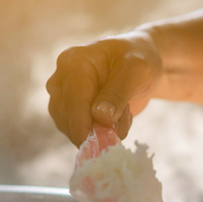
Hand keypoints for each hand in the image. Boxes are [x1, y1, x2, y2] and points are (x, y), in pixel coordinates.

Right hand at [46, 31, 161, 146]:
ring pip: (70, 128)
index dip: (82, 125)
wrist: (141, 60)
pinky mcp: (71, 110)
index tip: (98, 143)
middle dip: (95, 129)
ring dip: (99, 131)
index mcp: (74, 62)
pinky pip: (78, 131)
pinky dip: (99, 133)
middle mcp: (62, 79)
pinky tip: (117, 119)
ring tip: (123, 114)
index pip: (72, 99)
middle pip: (66, 117)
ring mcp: (64, 95)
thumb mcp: (136, 71)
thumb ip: (118, 93)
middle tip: (123, 121)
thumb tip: (99, 116)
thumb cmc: (139, 58)